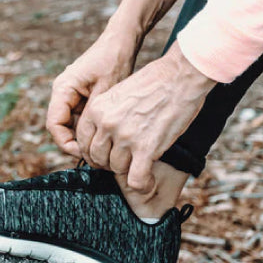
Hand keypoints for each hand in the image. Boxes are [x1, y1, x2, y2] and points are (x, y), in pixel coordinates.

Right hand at [46, 34, 136, 157]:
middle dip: (75, 143)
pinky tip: (106, 134)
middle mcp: (62, 92)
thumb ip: (92, 117)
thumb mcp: (105, 92)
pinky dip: (90, 127)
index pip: (54, 125)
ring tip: (103, 147)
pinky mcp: (80, 95)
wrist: (121, 41)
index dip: (66, 144)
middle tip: (97, 156)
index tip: (85, 153)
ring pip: (71, 124)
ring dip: (84, 136)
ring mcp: (70, 93)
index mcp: (62, 89)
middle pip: (61, 127)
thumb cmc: (114, 61)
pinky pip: (80, 117)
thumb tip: (86, 143)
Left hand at [75, 44, 215, 191]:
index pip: (83, 141)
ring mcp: (125, 137)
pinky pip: (136, 180)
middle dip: (109, 163)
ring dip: (128, 170)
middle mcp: (107, 124)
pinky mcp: (146, 148)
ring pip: (116, 169)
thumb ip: (107, 115)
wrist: (180, 76)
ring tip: (140, 164)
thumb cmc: (154, 83)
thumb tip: (104, 139)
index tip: (105, 155)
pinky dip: (142, 185)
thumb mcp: (119, 94)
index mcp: (97, 109)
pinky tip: (147, 182)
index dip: (93, 152)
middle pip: (98, 158)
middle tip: (124, 161)